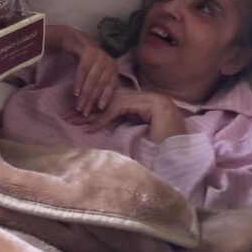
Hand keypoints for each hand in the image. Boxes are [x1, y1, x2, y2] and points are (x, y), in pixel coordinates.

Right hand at [45, 25, 118, 114]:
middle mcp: (108, 62)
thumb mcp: (98, 70)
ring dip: (84, 95)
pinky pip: (83, 71)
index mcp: (113, 68)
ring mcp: (99, 57)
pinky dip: (78, 83)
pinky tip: (75, 92)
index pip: (111, 86)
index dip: (105, 99)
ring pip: (92, 80)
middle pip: (100, 85)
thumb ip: (102, 83)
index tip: (99, 110)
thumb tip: (103, 103)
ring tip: (78, 105)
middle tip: (85, 112)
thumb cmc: (86, 60)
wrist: (76, 41)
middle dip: (92, 100)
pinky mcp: (88, 53)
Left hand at [65, 88, 186, 142]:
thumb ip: (125, 126)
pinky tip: (89, 128)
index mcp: (142, 105)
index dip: (93, 111)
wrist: (184, 152)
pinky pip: (117, 108)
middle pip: (108, 100)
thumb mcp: (139, 136)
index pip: (112, 103)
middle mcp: (145, 98)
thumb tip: (100, 126)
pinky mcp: (148, 104)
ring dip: (90, 114)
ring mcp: (148, 99)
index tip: (75, 118)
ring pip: (110, 102)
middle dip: (86, 108)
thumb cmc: (163, 148)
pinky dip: (101, 119)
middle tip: (67, 118)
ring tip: (73, 122)